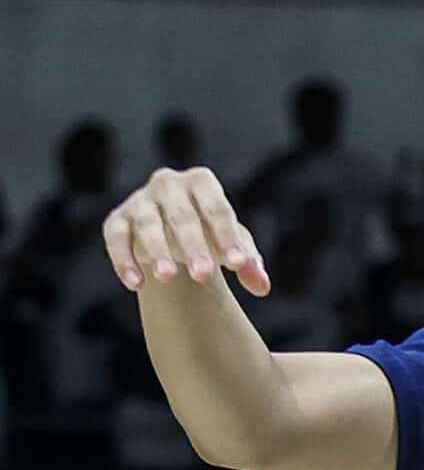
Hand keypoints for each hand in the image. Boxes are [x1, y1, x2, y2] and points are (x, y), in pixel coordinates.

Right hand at [103, 167, 271, 295]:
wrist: (173, 235)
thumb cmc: (211, 234)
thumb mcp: (232, 246)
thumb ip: (248, 264)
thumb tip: (262, 287)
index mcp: (201, 182)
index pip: (217, 209)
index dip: (227, 237)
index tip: (237, 265)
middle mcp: (168, 184)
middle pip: (182, 216)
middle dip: (193, 246)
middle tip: (204, 276)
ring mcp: (139, 201)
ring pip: (146, 225)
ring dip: (157, 251)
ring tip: (168, 278)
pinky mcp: (116, 220)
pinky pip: (116, 238)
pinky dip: (124, 260)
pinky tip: (137, 285)